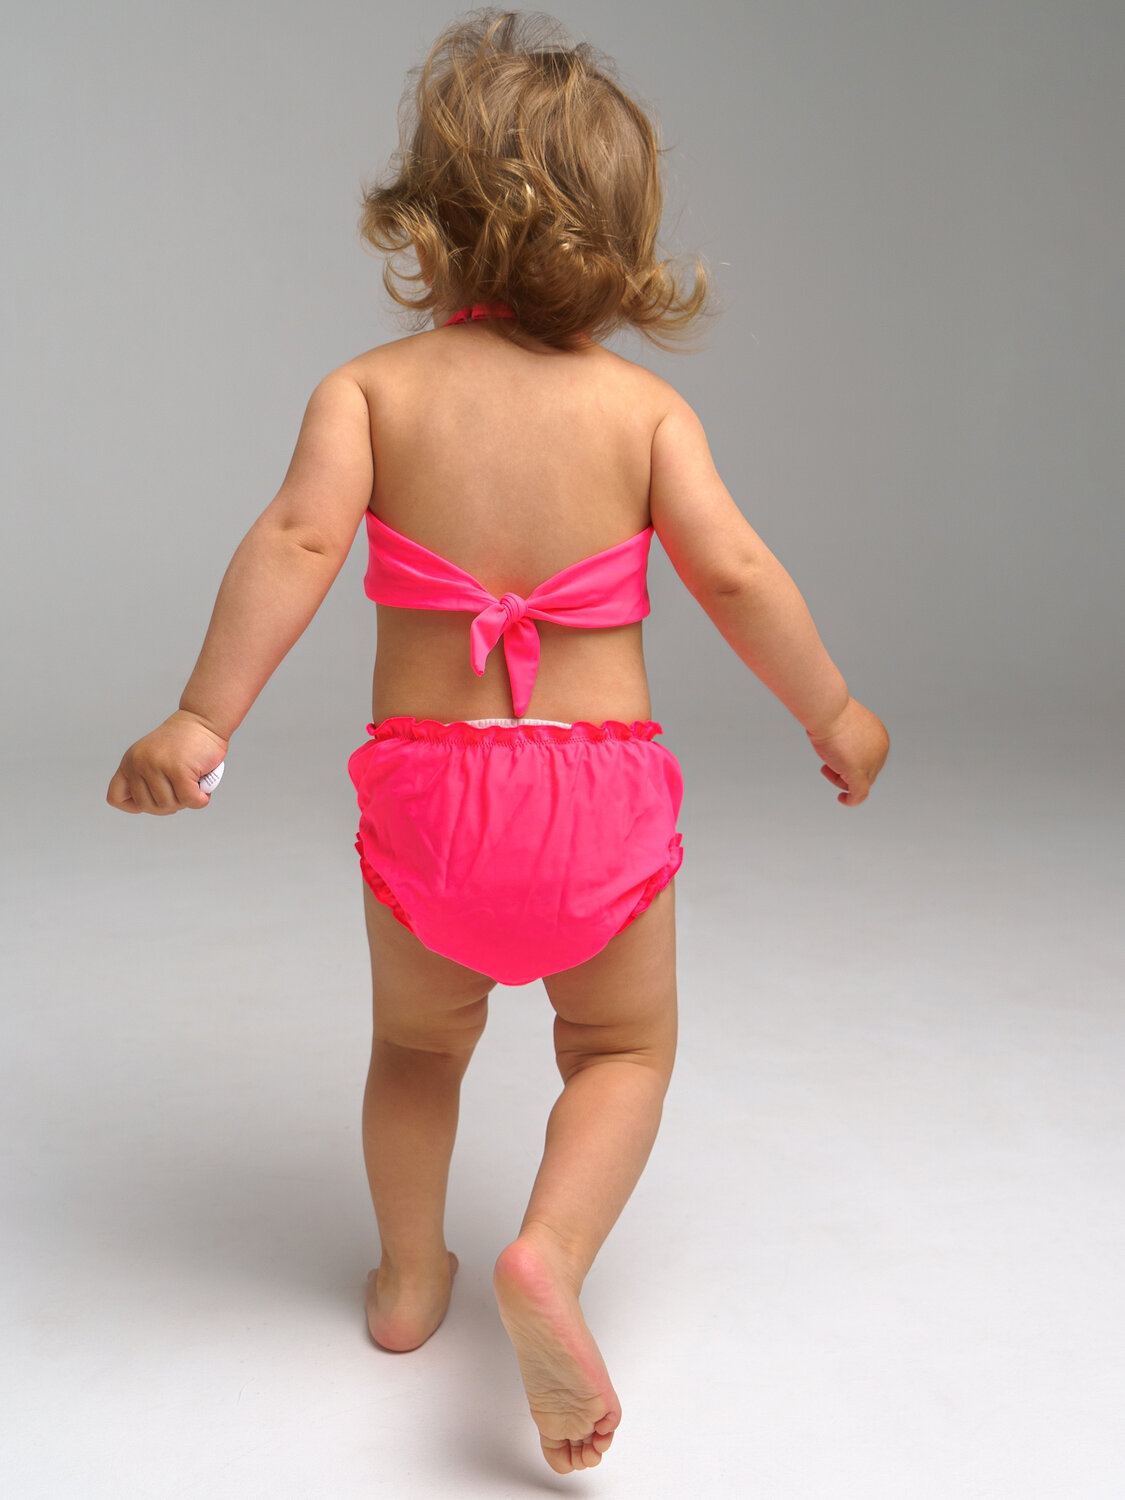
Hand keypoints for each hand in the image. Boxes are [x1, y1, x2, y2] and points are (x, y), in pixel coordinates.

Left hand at [106, 710, 228, 815]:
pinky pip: (189, 800)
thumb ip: (148, 780)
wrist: (203, 720)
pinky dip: (199, 799)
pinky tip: (203, 789)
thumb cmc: (185, 743)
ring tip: (193, 782)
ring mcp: (156, 766)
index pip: (116, 798)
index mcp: (129, 763)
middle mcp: (138, 764)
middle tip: (182, 789)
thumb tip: (155, 806)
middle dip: (169, 805)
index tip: (154, 798)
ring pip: (169, 805)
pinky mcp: (177, 770)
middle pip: (148, 807)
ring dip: (186, 800)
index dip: (135, 805)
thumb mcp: (155, 758)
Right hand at [805, 697, 889, 806]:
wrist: (828, 711)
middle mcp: (881, 752)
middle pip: (865, 773)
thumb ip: (847, 740)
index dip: (851, 762)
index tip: (834, 758)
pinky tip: (843, 799)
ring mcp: (872, 763)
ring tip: (826, 768)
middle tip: (827, 765)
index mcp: (881, 739)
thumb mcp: (844, 727)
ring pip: (859, 784)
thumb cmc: (831, 715)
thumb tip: (841, 752)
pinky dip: (852, 800)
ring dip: (840, 780)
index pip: (870, 760)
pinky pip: (860, 794)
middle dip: (844, 771)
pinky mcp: (859, 774)